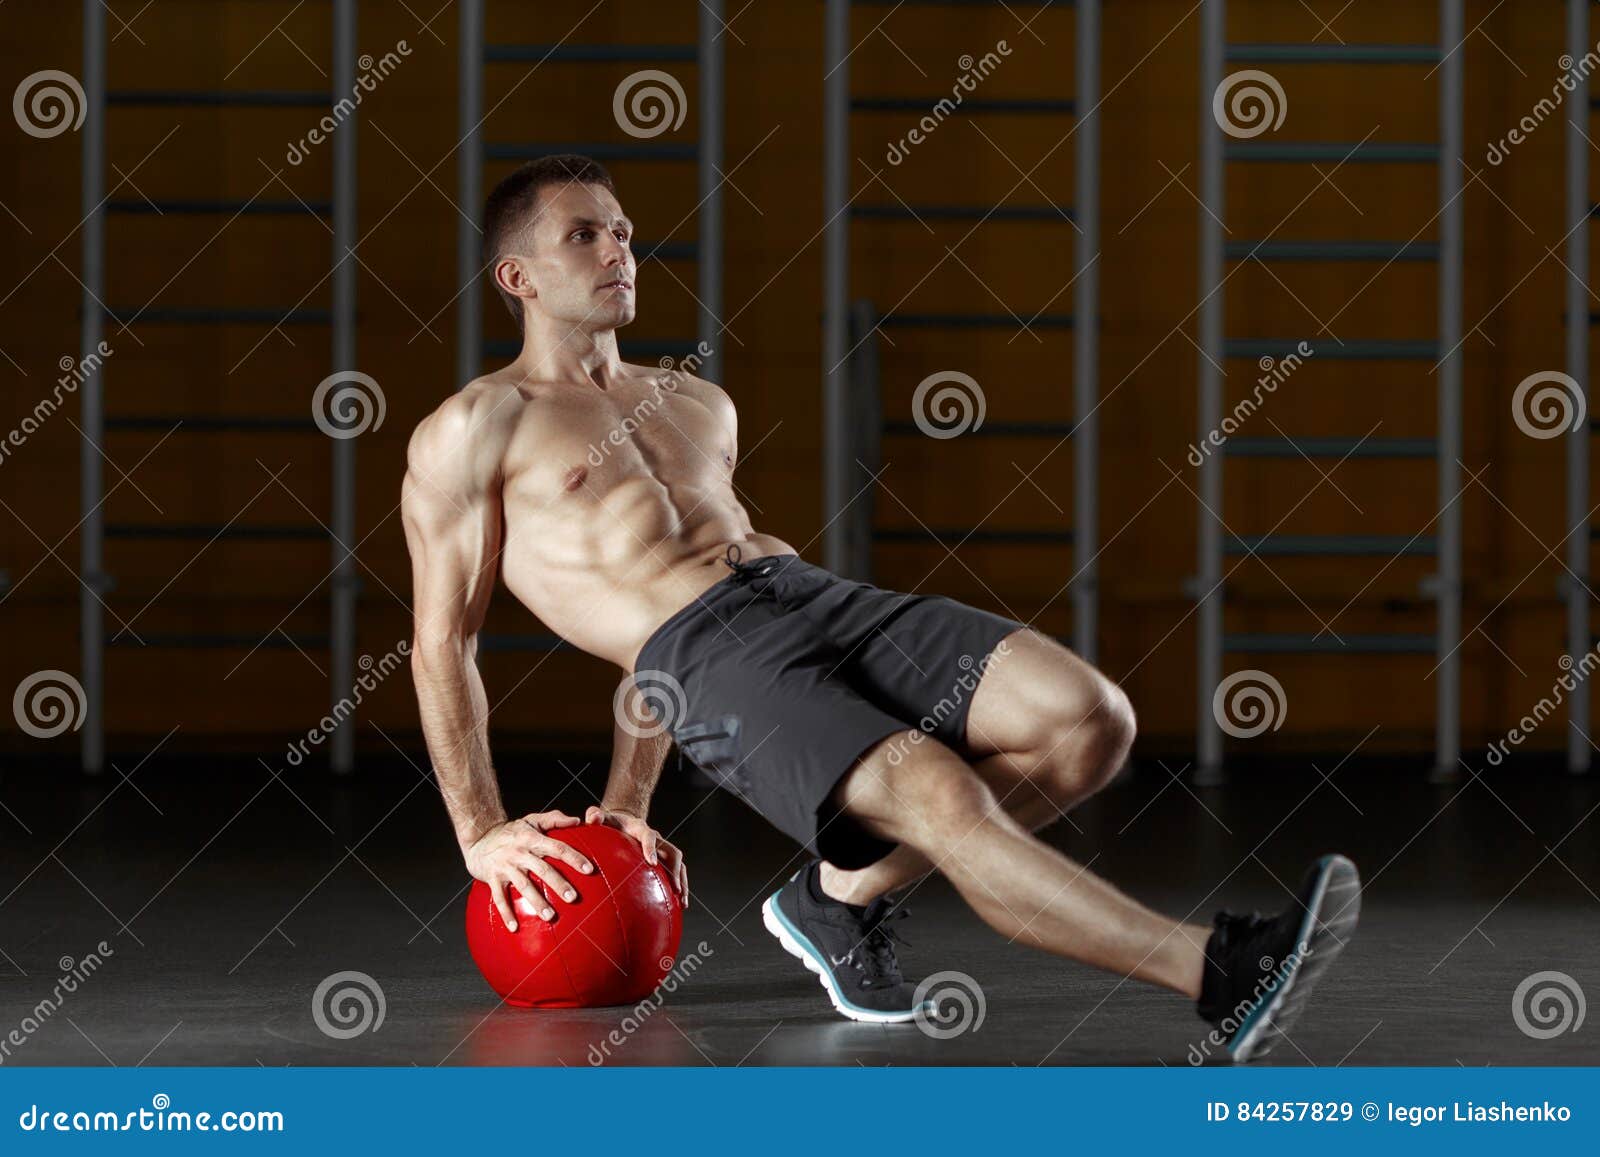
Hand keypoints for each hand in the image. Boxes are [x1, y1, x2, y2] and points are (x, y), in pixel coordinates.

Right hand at [464, 810, 594, 931]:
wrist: (479, 836)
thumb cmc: (511, 831)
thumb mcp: (532, 820)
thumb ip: (554, 819)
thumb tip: (577, 820)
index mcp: (532, 838)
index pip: (557, 848)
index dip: (574, 857)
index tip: (589, 869)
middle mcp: (520, 852)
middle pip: (543, 869)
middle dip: (558, 884)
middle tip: (573, 898)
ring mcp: (505, 866)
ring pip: (523, 886)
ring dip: (537, 901)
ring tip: (550, 916)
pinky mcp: (492, 878)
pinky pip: (499, 898)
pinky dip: (506, 913)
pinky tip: (514, 928)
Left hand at [585, 805, 688, 910]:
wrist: (621, 821)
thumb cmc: (609, 823)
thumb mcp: (600, 818)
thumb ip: (594, 816)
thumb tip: (593, 818)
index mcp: (639, 828)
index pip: (649, 835)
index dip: (651, 847)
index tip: (651, 862)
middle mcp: (655, 837)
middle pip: (672, 852)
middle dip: (675, 870)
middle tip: (674, 888)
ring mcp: (660, 848)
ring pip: (677, 863)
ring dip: (681, 881)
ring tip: (681, 902)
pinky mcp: (661, 858)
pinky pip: (674, 871)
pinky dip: (677, 886)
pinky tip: (676, 905)